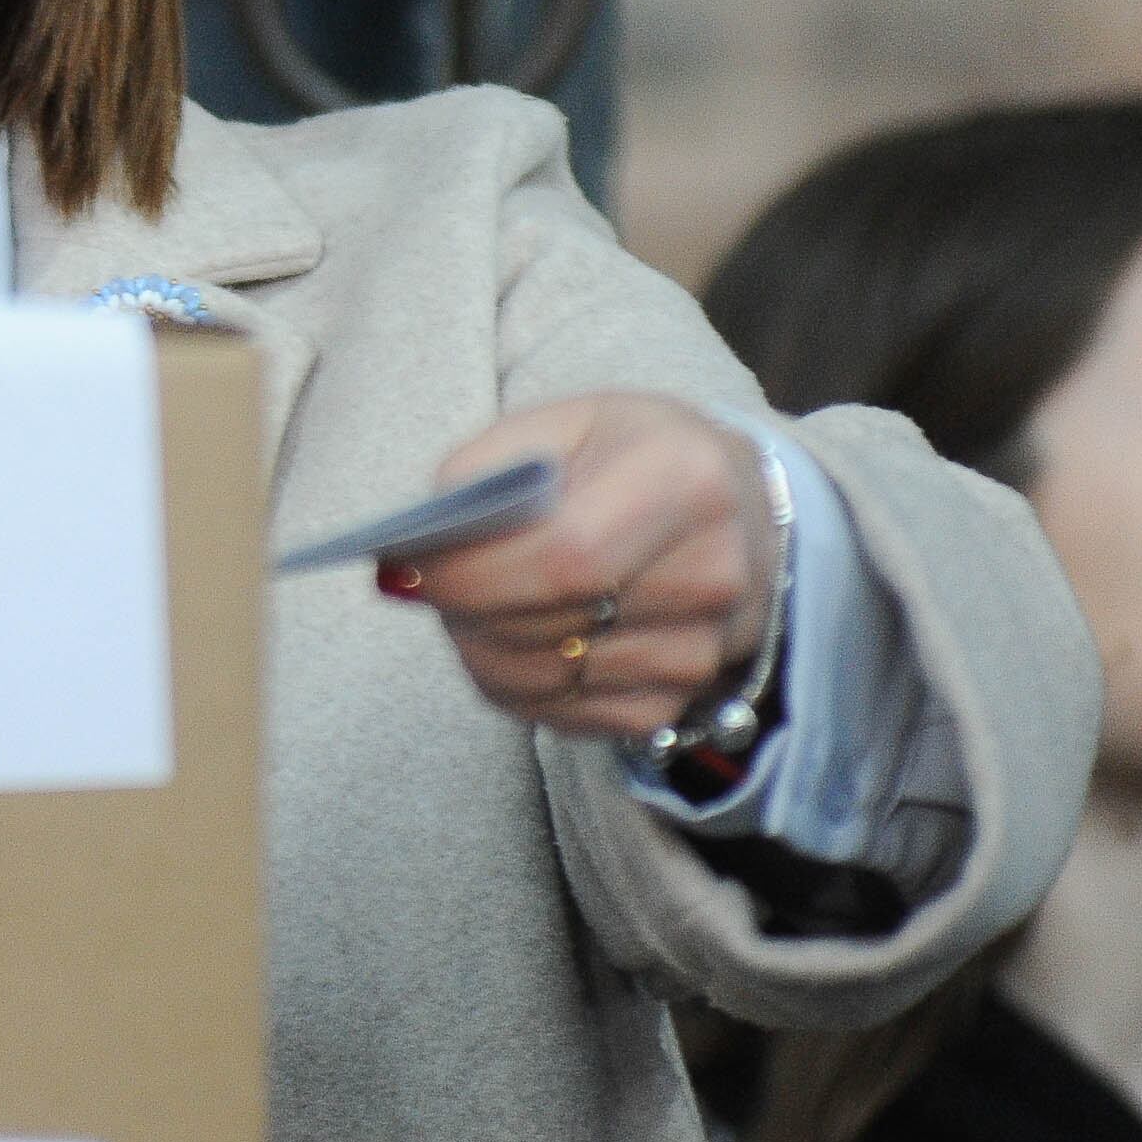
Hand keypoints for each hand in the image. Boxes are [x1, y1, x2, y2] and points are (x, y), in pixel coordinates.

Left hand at [375, 392, 777, 742]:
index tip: (406, 568)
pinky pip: (561, 716)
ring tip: (481, 601)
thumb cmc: (631, 458)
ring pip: (543, 679)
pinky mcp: (679, 704)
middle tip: (435, 582)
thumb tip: (413, 552)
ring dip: (482, 648)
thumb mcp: (562, 425)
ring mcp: (702, 650)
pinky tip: (520, 637)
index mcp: (685, 480)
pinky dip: (516, 685)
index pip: (563, 559)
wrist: (734, 509)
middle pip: (548, 627)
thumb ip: (484, 471)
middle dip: (464, 611)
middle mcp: (712, 573)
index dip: (470, 575)